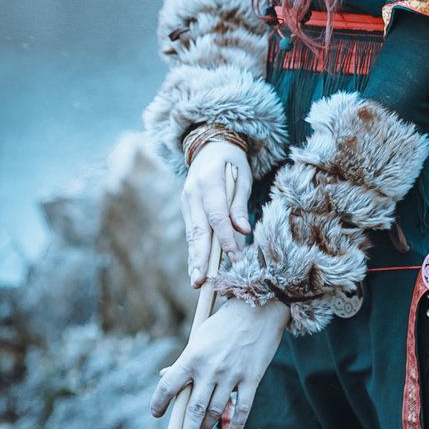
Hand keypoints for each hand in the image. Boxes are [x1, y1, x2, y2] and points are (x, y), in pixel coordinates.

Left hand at [150, 295, 289, 428]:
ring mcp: (232, 375)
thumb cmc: (225, 322)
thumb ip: (184, 361)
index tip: (157, 415)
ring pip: (215, 412)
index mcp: (192, 357)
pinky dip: (237, 426)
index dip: (159, 404)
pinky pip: (243, 408)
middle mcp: (210, 369)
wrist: (260, 308)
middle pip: (193, 410)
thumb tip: (165, 376)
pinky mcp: (253, 378)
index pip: (168, 386)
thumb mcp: (199, 336)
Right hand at [182, 139, 252, 286]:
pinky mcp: (186, 209)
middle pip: (198, 230)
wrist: (209, 146)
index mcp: (209, 182)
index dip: (225, 239)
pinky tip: (196, 269)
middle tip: (200, 281)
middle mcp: (192, 193)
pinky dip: (194, 251)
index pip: (217, 216)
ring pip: (191, 234)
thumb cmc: (232, 163)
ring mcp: (186, 201)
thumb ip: (240, 204)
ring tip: (196, 282)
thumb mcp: (242, 177)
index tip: (235, 259)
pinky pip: (191, 232)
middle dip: (200, 257)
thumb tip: (242, 231)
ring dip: (194, 259)